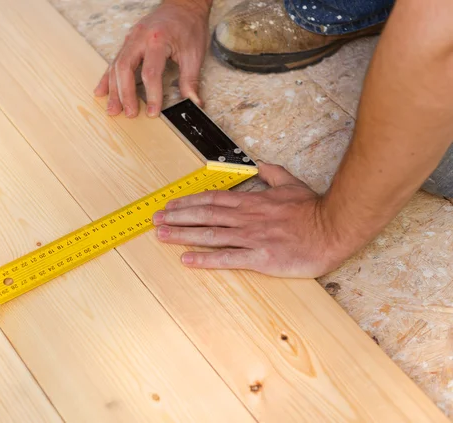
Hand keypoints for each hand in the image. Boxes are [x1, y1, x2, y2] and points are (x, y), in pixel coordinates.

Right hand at [94, 0, 209, 117]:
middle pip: (125, 69)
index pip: (150, 72)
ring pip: (116, 66)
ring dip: (113, 90)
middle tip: (129, 114)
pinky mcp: (127, 42)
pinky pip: (114, 61)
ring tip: (113, 109)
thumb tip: (194, 102)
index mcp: (158, 40)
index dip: (151, 95)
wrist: (183, 5)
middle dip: (125, 94)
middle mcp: (140, 38)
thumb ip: (191, 79)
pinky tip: (101, 92)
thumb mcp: (194, 53)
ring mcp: (131, 39)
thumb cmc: (189, 26)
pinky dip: (107, 78)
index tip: (152, 112)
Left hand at [152, 163, 350, 277]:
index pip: (213, 199)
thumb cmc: (314, 210)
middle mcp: (247, 218)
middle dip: (178, 216)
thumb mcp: (292, 183)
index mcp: (253, 201)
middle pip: (205, 215)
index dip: (189, 202)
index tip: (172, 204)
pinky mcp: (261, 257)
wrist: (333, 229)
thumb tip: (261, 164)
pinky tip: (187, 259)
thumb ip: (273, 174)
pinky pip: (228, 258)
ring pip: (211, 234)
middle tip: (156, 219)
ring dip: (184, 234)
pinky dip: (206, 259)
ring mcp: (252, 238)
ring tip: (162, 235)